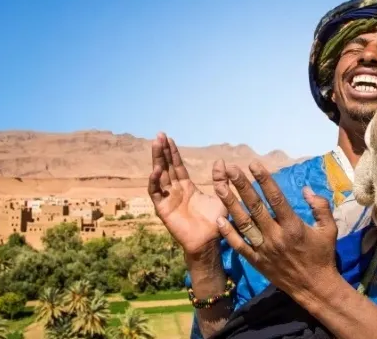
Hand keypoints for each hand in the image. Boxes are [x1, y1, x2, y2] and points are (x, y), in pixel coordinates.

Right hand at [148, 132, 227, 256]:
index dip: (172, 153)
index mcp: (187, 188)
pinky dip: (154, 181)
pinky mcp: (163, 210)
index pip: (177, 166)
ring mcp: (168, 200)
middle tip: (159, 135)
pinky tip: (156, 169)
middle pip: (166, 167)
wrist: (209, 242)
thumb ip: (220, 180)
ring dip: (156, 160)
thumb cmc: (216, 223)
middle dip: (162, 151)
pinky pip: (156, 194)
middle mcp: (175, 192)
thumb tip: (220, 162)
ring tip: (156, 144)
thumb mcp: (222, 197)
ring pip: (159, 176)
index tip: (168, 138)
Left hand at [212, 160, 339, 296]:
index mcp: (293, 226)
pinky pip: (239, 246)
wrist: (314, 288)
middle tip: (230, 169)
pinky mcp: (256, 261)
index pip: (276, 198)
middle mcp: (276, 236)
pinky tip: (219, 219)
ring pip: (243, 223)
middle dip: (242, 186)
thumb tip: (306, 189)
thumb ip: (320, 206)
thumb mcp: (329, 229)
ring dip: (230, 204)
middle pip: (255, 207)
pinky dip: (228, 233)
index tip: (253, 164)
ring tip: (219, 187)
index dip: (264, 180)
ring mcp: (264, 250)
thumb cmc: (323, 255)